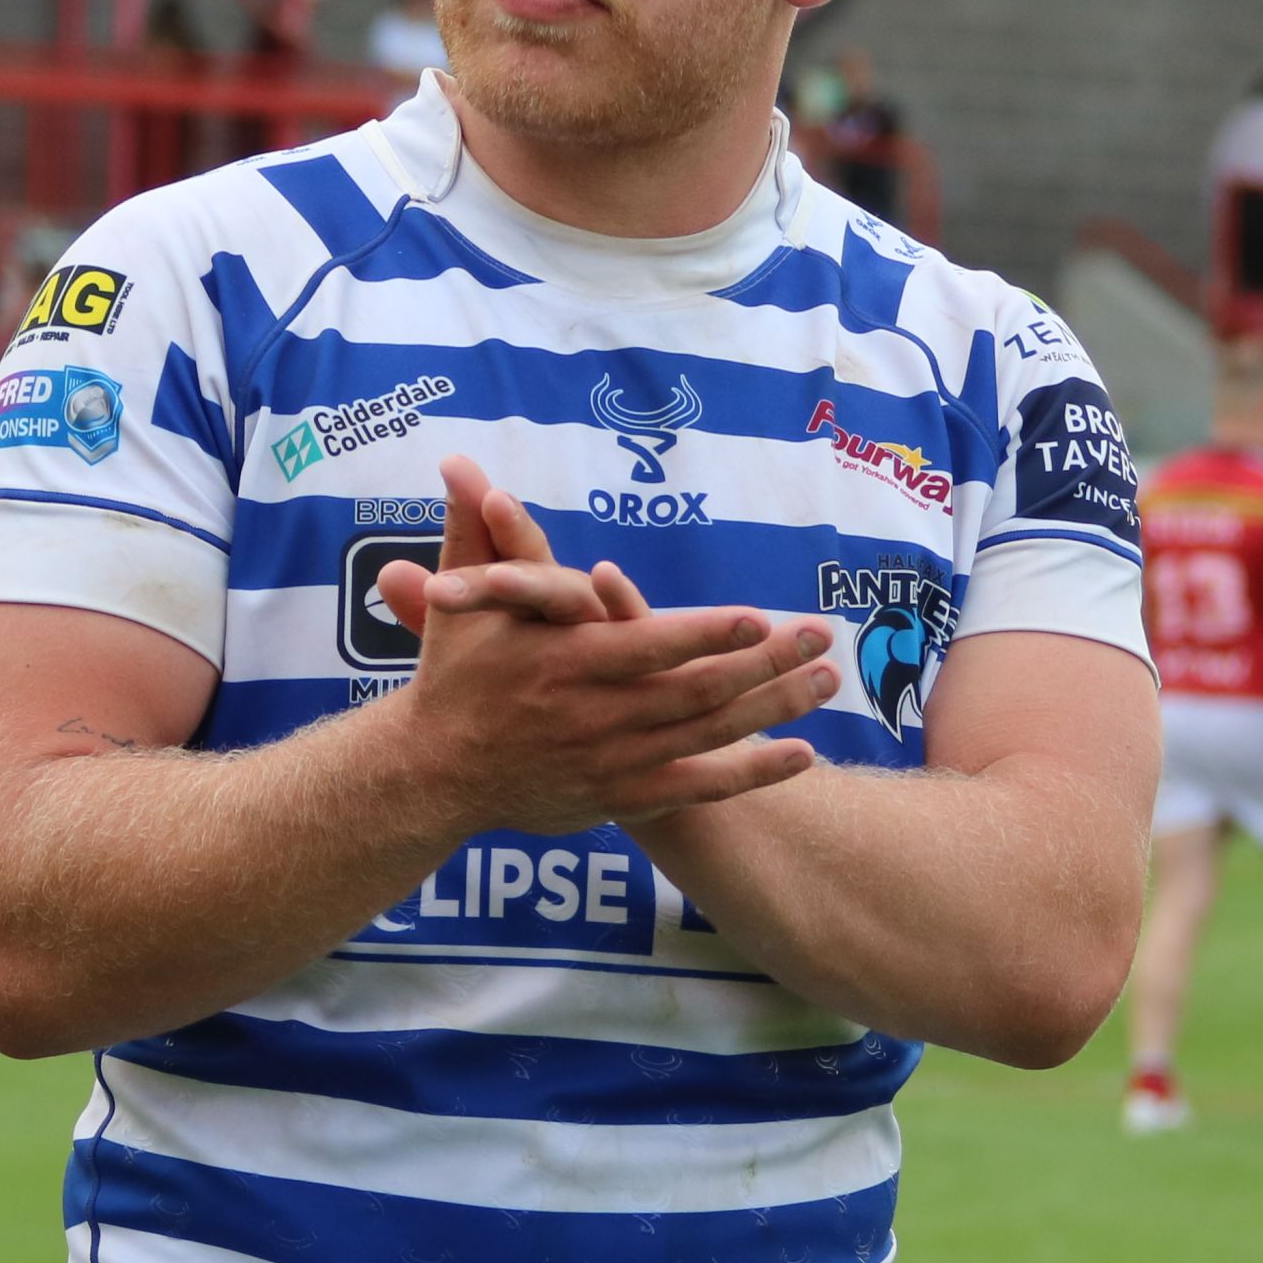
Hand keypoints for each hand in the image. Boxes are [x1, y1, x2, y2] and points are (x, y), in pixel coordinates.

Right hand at [364, 457, 837, 833]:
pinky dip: (754, 773)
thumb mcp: (459, 601)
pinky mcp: (624, 798)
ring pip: (709, 735)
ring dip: (775, 707)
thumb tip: (459, 465)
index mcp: (565, 663)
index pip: (648, 645)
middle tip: (821, 632)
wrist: (434, 773)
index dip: (707, 634)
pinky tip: (804, 753)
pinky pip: (701, 787)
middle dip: (767, 662)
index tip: (758, 617)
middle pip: (696, 690)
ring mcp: (614, 762)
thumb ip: (476, 533)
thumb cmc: (454, 675)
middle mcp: (596, 716)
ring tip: (828, 679)